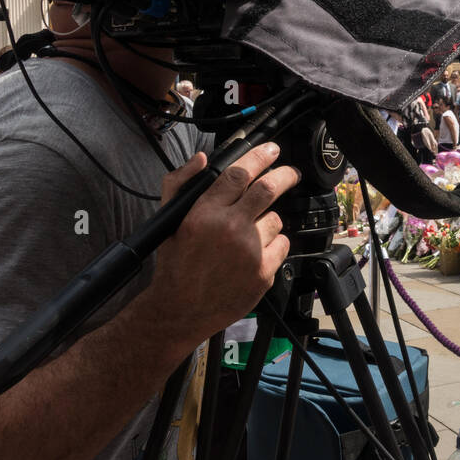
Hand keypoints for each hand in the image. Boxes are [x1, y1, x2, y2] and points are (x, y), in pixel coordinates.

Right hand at [145, 144, 299, 355]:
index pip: (239, 173)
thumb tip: (202, 159)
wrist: (181, 310)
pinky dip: (274, 244)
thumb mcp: (168, 220)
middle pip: (268, 188)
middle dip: (285, 175)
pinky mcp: (264, 272)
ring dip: (268, 220)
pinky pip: (282, 245)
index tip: (271, 150)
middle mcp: (230, 228)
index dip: (259, 156)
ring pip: (276, 219)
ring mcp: (250, 251)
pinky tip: (257, 252)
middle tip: (291, 173)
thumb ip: (180, 183)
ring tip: (253, 233)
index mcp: (205, 212)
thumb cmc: (176, 264)